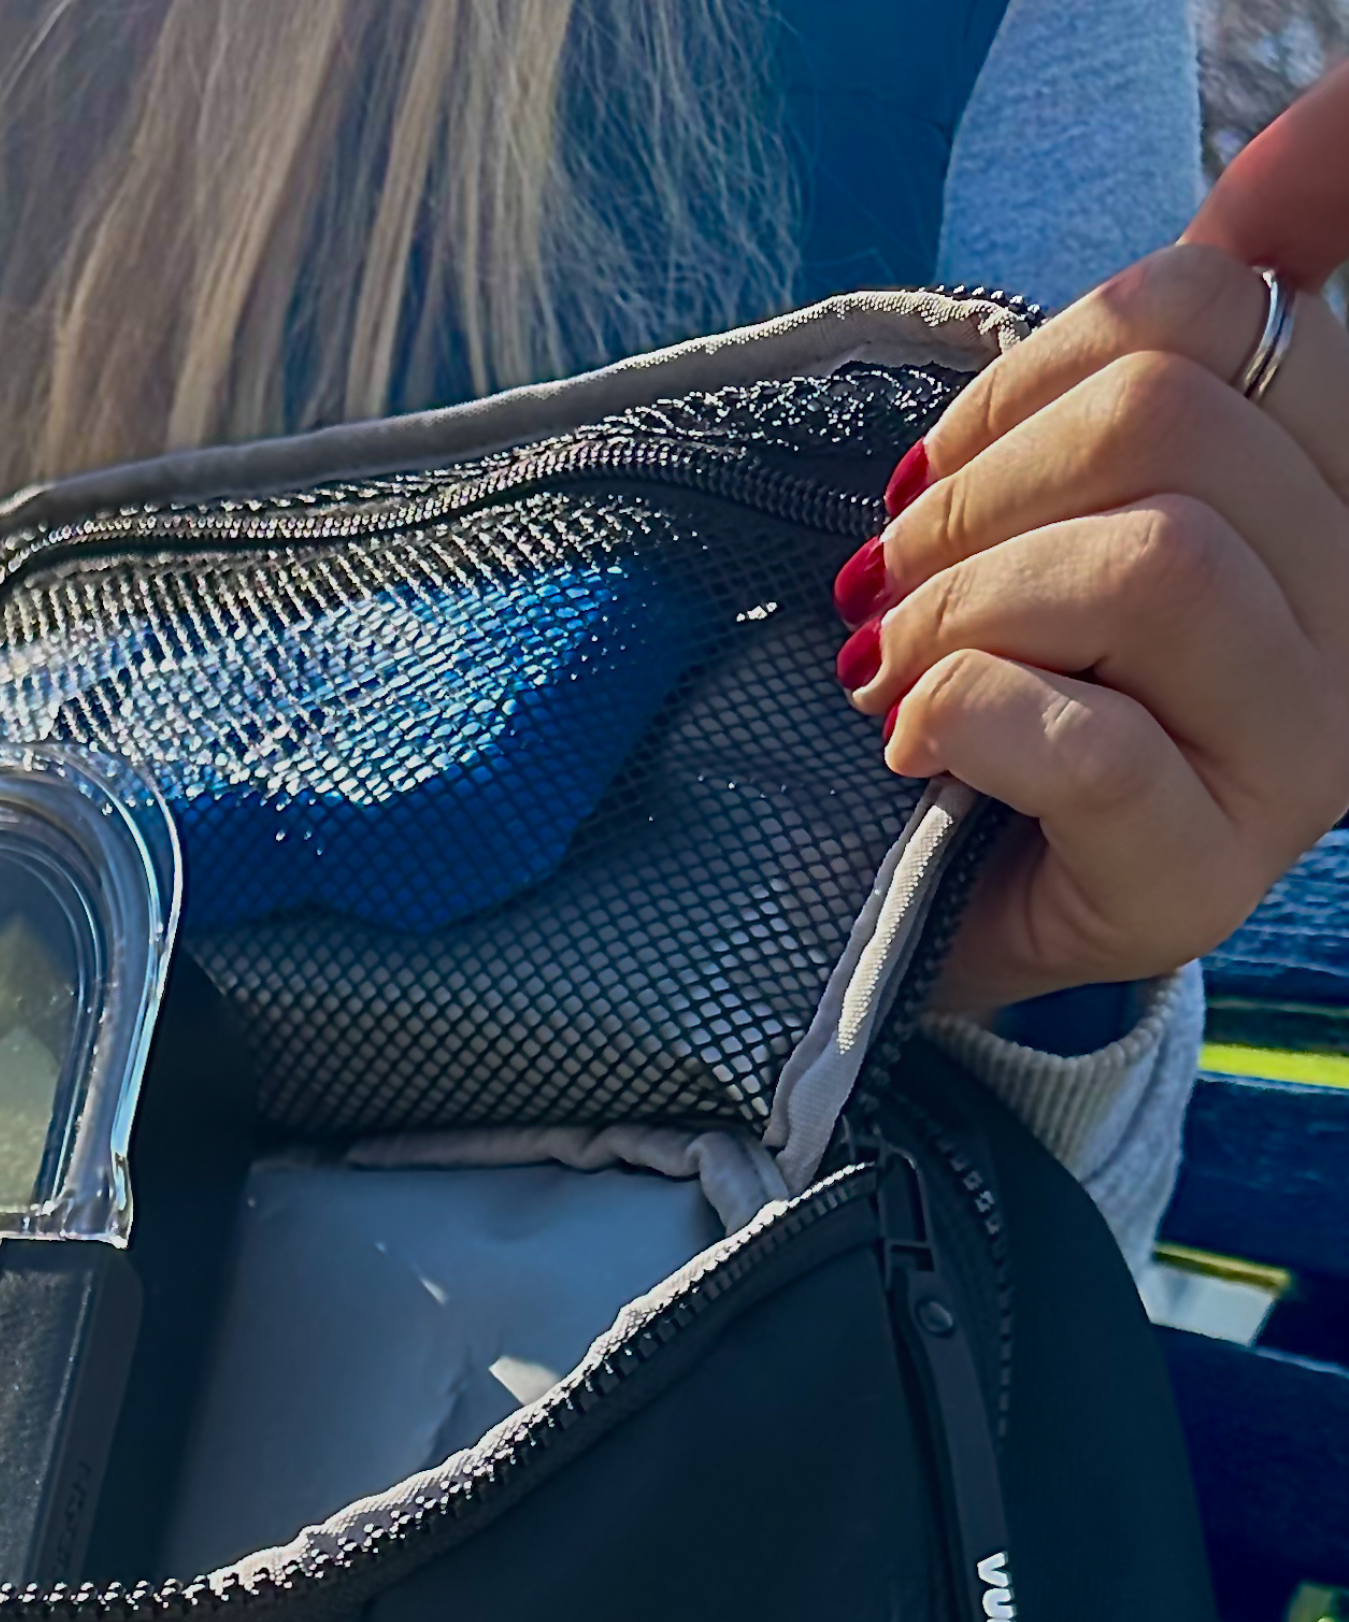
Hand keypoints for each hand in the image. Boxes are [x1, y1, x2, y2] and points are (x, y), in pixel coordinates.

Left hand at [843, 60, 1348, 1017]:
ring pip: (1152, 568)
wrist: (943, 914)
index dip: (1038, 365)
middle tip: (887, 585)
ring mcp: (1302, 752)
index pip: (1217, 313)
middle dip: (978, 497)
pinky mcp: (1205, 876)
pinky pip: (1096, 745)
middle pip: (1172, 428)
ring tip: (895, 669)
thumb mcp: (1088, 497)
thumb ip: (1194, 332)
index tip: (937, 464)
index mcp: (1337, 486)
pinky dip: (972, 715)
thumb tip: (1298, 138)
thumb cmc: (1014, 692)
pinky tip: (918, 739)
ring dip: (968, 607)